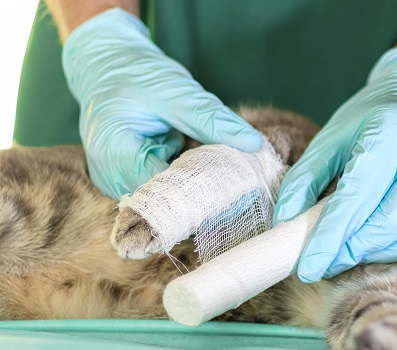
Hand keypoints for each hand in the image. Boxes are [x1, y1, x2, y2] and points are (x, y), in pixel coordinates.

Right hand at [62, 8, 261, 198]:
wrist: (108, 65)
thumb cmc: (136, 73)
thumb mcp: (175, 90)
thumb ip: (211, 119)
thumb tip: (253, 143)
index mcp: (113, 153)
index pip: (163, 191)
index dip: (201, 190)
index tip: (237, 183)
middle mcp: (109, 175)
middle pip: (163, 201)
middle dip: (200, 191)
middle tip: (236, 179)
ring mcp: (116, 180)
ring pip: (165, 198)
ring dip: (192, 186)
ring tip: (216, 169)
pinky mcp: (128, 179)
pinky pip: (162, 188)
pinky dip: (182, 178)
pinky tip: (199, 165)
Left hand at [274, 47, 396, 281]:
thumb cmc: (374, 118)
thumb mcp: (331, 137)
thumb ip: (305, 180)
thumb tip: (287, 225)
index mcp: (390, 131)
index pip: (358, 197)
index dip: (332, 237)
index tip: (310, 267)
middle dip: (359, 248)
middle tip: (336, 255)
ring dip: (392, 250)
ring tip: (367, 246)